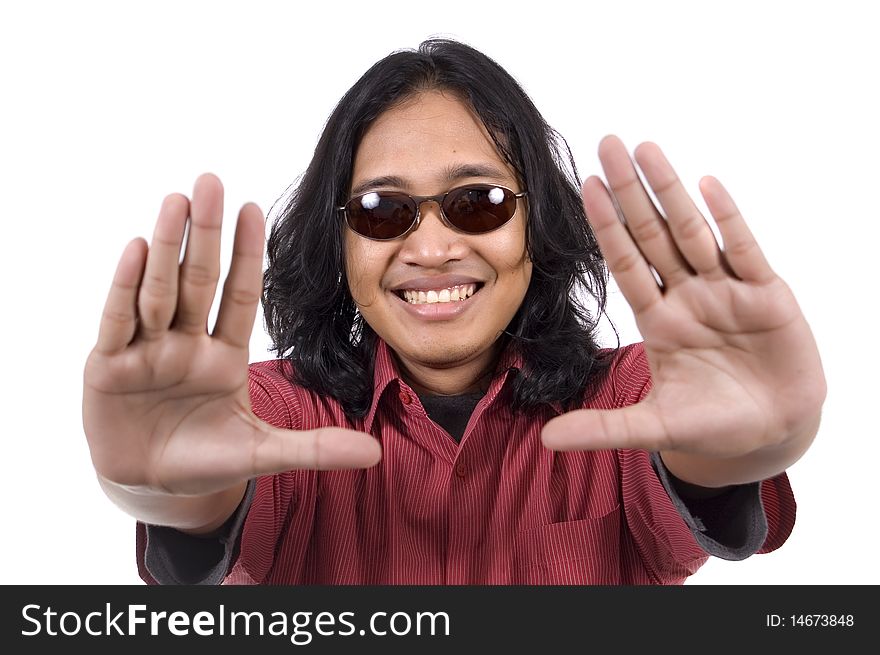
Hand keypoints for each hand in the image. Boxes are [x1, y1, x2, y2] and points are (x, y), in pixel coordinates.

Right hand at [83, 174, 380, 516]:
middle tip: (211, 181)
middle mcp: (185, 342)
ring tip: (177, 200)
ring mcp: (146, 350)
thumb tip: (373, 454)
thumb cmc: (205, 460)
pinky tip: (137, 248)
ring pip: (159, 292)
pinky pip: (119, 321)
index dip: (247, 255)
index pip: (239, 296)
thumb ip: (313, 448)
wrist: (151, 484)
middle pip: (198, 281)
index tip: (254, 210)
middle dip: (205, 234)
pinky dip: (126, 287)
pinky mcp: (108, 367)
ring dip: (168, 247)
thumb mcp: (262, 453)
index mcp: (224, 354)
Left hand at [541, 136, 825, 486]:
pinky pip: (746, 252)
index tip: (584, 187)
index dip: (606, 226)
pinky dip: (729, 221)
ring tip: (647, 150)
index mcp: (659, 319)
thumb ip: (603, 429)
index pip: (626, 263)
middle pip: (653, 234)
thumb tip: (546, 441)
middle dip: (630, 191)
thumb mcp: (654, 428)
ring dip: (671, 192)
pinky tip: (708, 186)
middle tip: (607, 144)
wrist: (772, 432)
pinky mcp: (769, 296)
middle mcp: (689, 295)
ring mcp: (727, 292)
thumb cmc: (712, 424)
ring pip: (695, 233)